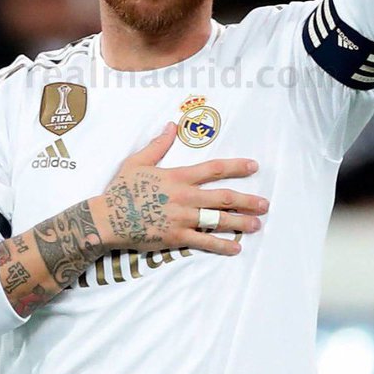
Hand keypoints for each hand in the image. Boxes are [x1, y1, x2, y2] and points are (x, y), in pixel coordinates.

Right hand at [93, 123, 268, 255]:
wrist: (108, 218)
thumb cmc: (121, 189)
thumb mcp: (137, 162)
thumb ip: (158, 145)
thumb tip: (171, 126)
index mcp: (178, 177)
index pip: (214, 169)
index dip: (236, 167)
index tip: (254, 166)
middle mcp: (185, 197)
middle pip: (223, 197)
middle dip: (247, 200)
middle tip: (265, 204)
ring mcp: (182, 218)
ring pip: (218, 220)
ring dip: (240, 222)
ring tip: (257, 225)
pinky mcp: (176, 237)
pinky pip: (204, 242)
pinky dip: (222, 245)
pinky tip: (236, 247)